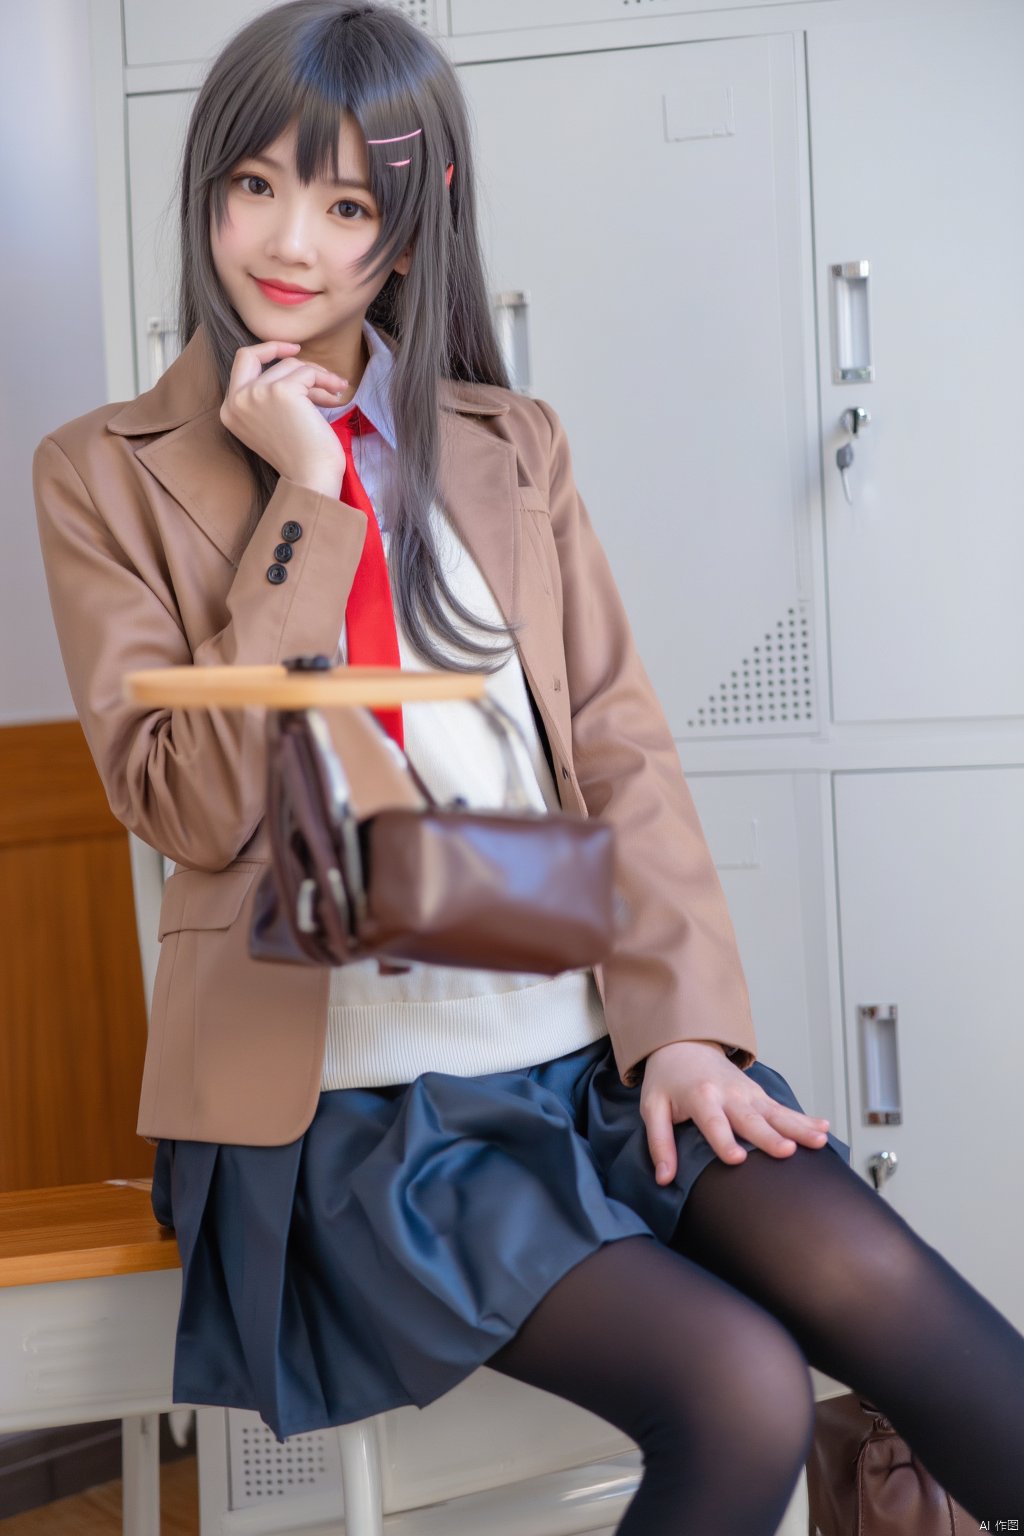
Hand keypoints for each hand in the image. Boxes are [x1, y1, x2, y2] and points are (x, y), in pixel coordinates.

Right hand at [219, 340, 349, 492]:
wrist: (310, 478)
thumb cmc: (299, 456)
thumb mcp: (272, 421)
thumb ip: (270, 395)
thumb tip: (293, 362)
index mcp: (230, 409)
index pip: (243, 362)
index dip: (267, 351)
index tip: (292, 351)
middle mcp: (237, 400)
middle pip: (262, 357)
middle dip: (288, 353)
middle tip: (316, 364)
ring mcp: (256, 393)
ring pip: (291, 365)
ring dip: (318, 377)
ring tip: (334, 394)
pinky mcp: (280, 390)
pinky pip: (307, 373)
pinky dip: (325, 381)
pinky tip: (337, 396)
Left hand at [640, 1039, 831, 1182]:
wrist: (685, 1044)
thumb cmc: (668, 1080)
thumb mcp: (652, 1107)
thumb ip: (659, 1143)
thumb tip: (664, 1178)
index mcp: (700, 1097)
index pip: (713, 1122)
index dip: (724, 1141)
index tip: (736, 1159)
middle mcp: (728, 1094)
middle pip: (751, 1119)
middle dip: (769, 1136)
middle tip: (788, 1151)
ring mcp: (747, 1094)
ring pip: (775, 1113)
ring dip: (798, 1127)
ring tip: (819, 1139)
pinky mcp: (759, 1095)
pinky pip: (783, 1109)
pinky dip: (804, 1118)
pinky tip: (824, 1128)